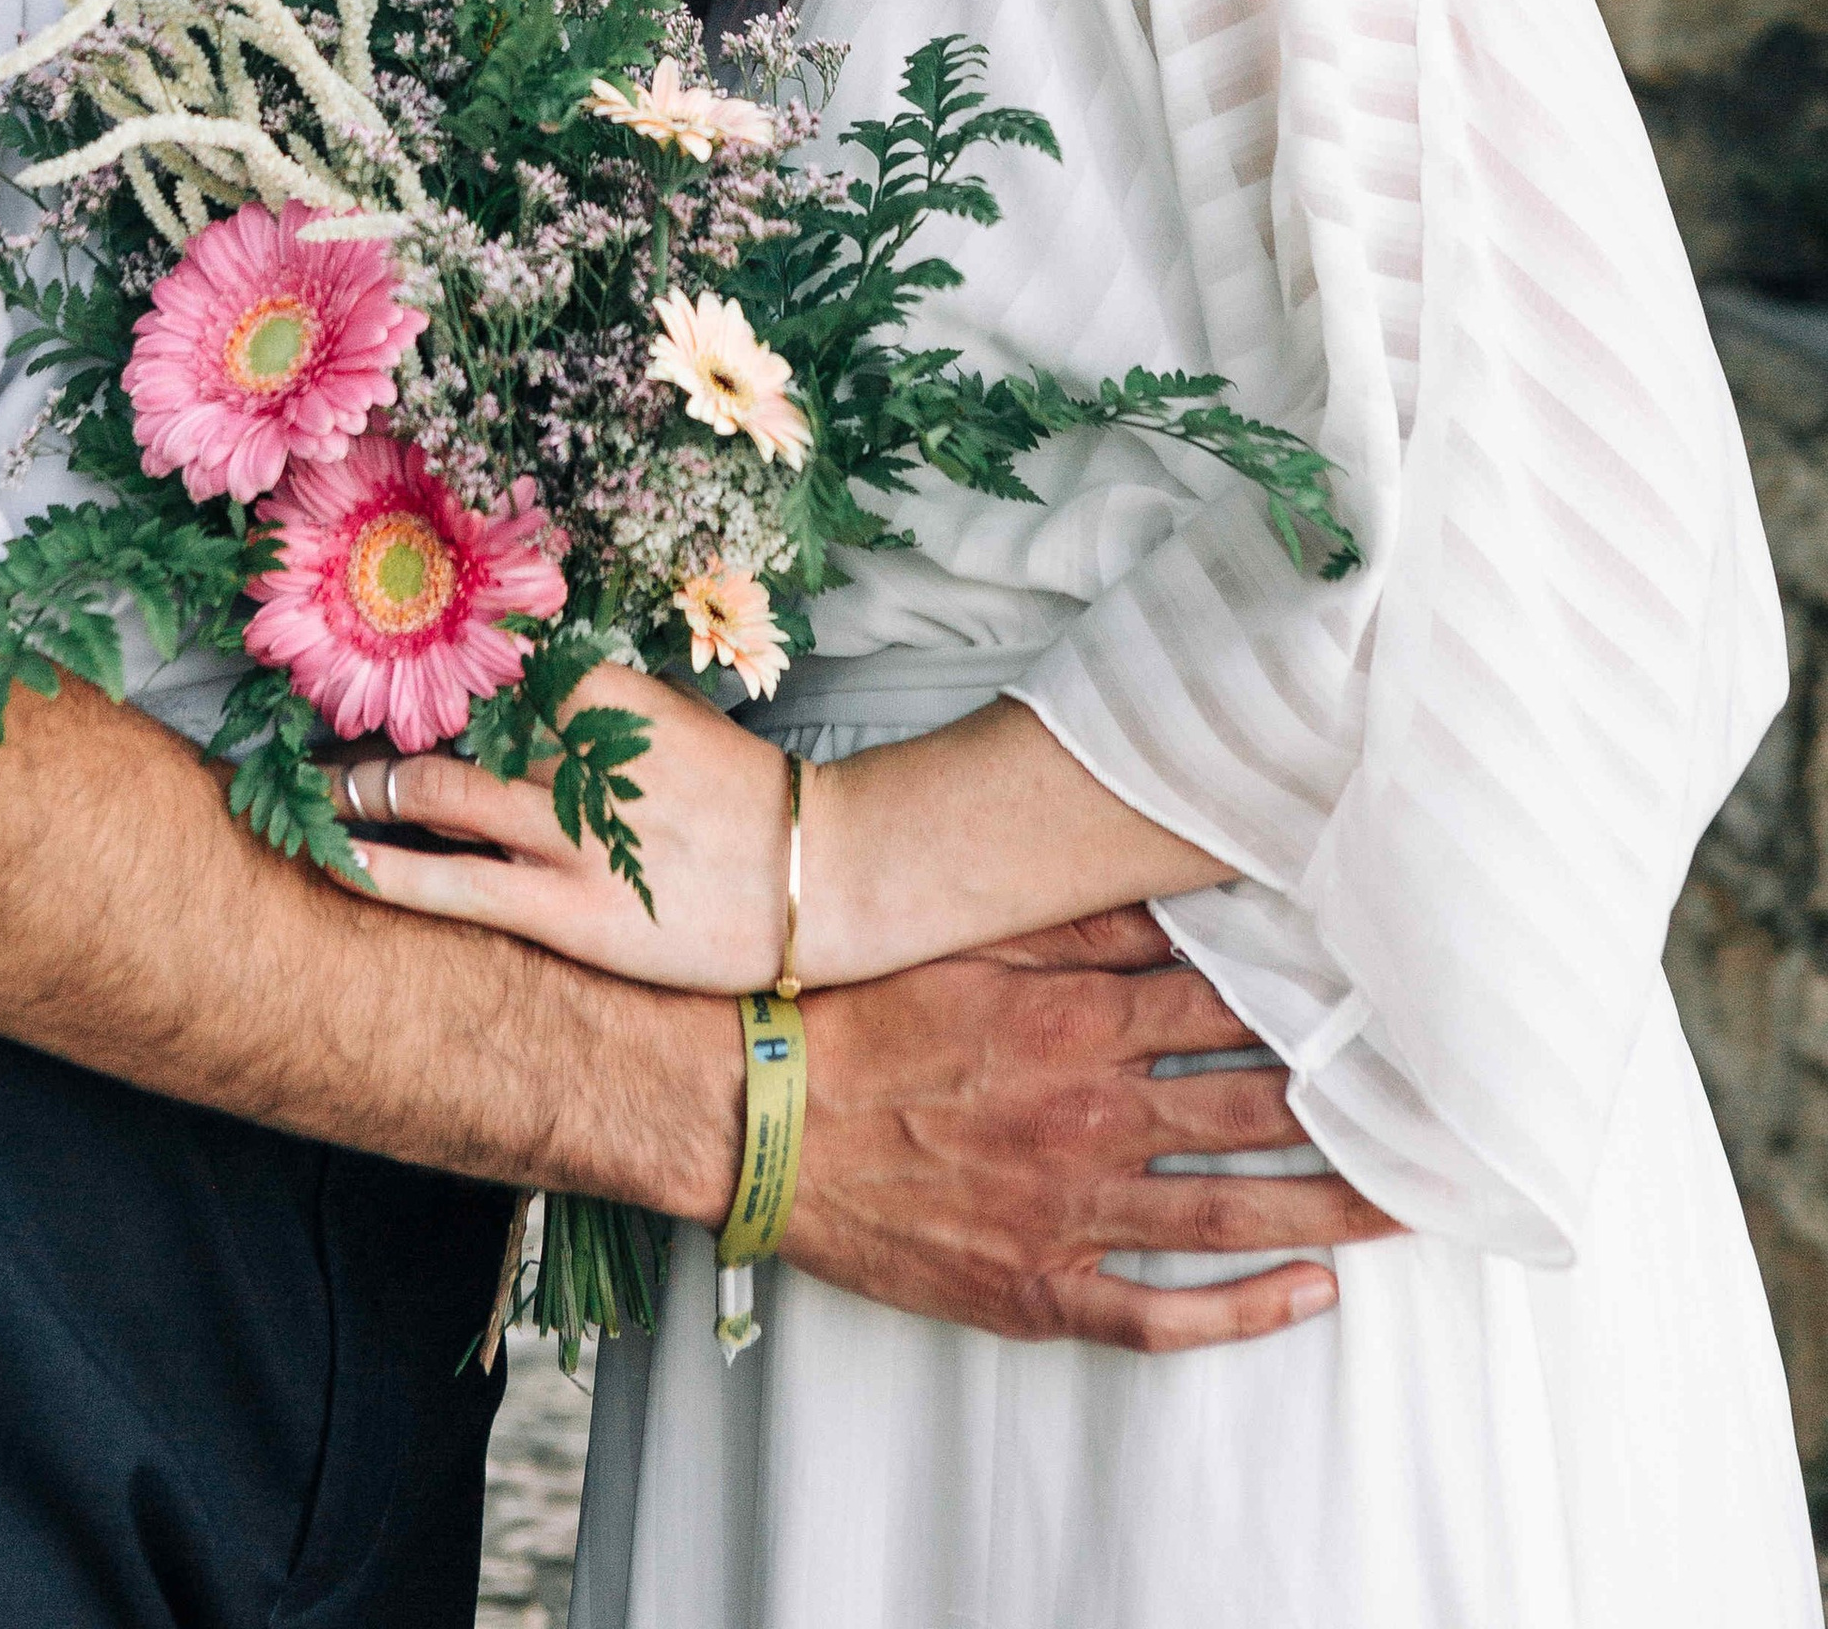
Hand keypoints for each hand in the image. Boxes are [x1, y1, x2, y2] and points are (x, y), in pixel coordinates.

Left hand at [342, 667, 791, 990]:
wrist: (814, 875)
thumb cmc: (739, 794)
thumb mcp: (667, 715)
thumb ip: (590, 698)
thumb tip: (513, 679)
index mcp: (603, 692)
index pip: (485, 660)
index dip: (419, 659)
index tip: (369, 658)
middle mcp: (577, 752)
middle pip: (446, 721)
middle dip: (374, 723)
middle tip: (319, 728)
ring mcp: (570, 834)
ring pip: (436, 794)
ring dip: (363, 788)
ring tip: (317, 790)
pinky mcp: (568, 913)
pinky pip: (454, 889)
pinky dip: (386, 872)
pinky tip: (337, 861)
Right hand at [787, 912, 1404, 1350]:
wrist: (755, 1116)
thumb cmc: (858, 1012)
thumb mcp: (971, 938)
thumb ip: (1084, 921)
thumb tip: (1188, 894)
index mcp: (1081, 1023)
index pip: (1235, 1012)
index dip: (1323, 1006)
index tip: (1397, 1002)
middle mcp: (1095, 1118)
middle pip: (1261, 1116)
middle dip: (1361, 1114)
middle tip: (1451, 1112)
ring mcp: (1074, 1212)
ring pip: (1236, 1215)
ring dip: (1337, 1211)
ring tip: (1420, 1204)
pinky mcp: (1041, 1288)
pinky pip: (1162, 1314)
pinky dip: (1244, 1313)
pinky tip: (1309, 1299)